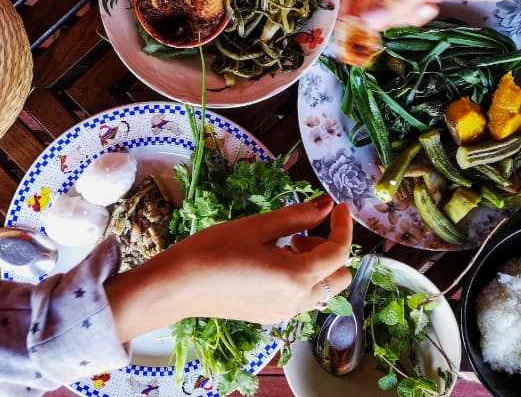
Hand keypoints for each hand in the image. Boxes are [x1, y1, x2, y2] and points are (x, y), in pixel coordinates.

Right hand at [106, 196, 352, 341]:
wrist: (178, 286)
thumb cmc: (213, 251)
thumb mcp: (258, 227)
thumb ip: (298, 217)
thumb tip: (326, 205)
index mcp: (297, 277)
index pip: (339, 252)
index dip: (343, 226)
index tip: (338, 206)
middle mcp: (296, 301)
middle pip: (339, 277)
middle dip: (331, 249)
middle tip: (304, 230)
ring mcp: (284, 312)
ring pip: (322, 289)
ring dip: (316, 265)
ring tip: (286, 243)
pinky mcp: (270, 315)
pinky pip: (302, 298)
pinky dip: (301, 277)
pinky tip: (273, 260)